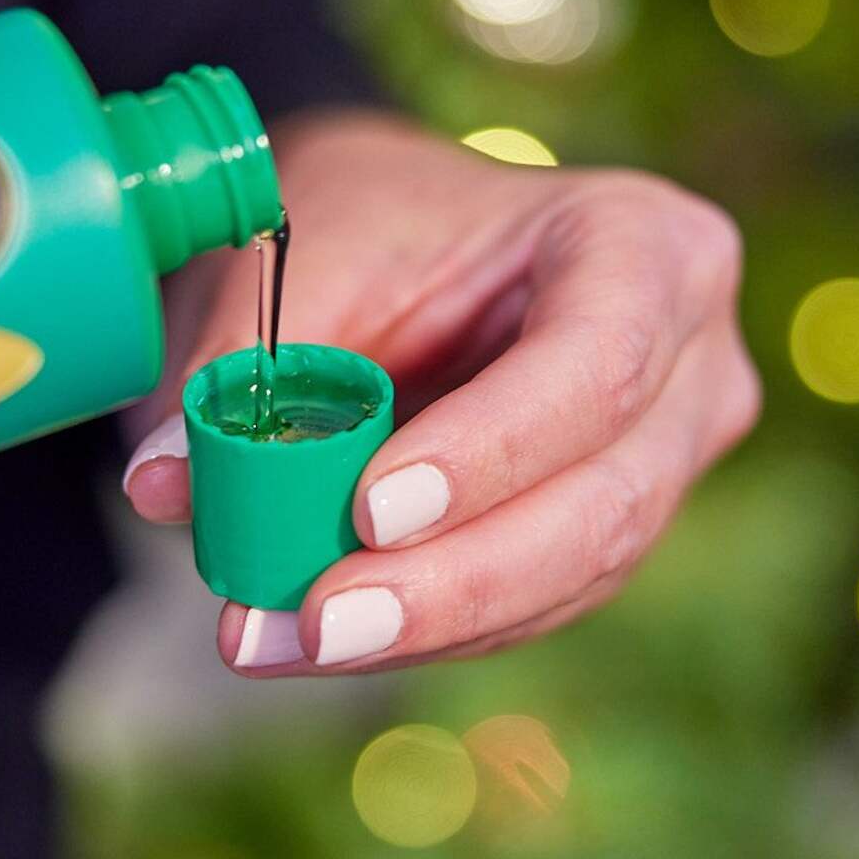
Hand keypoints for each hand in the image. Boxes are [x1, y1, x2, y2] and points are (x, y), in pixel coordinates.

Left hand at [123, 113, 757, 674]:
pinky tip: (313, 639)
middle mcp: (693, 362)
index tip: (369, 512)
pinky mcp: (612, 537)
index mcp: (647, 247)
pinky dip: (420, 630)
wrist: (410, 238)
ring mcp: (668, 461)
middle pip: (601, 502)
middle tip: (309, 622)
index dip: (490, 451)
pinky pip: (530, 607)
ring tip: (272, 638)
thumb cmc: (377, 219)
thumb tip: (165, 485)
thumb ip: (241, 359)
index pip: (595, 363)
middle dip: (447, 582)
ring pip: (570, 578)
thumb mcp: (305, 247)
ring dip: (419, 627)